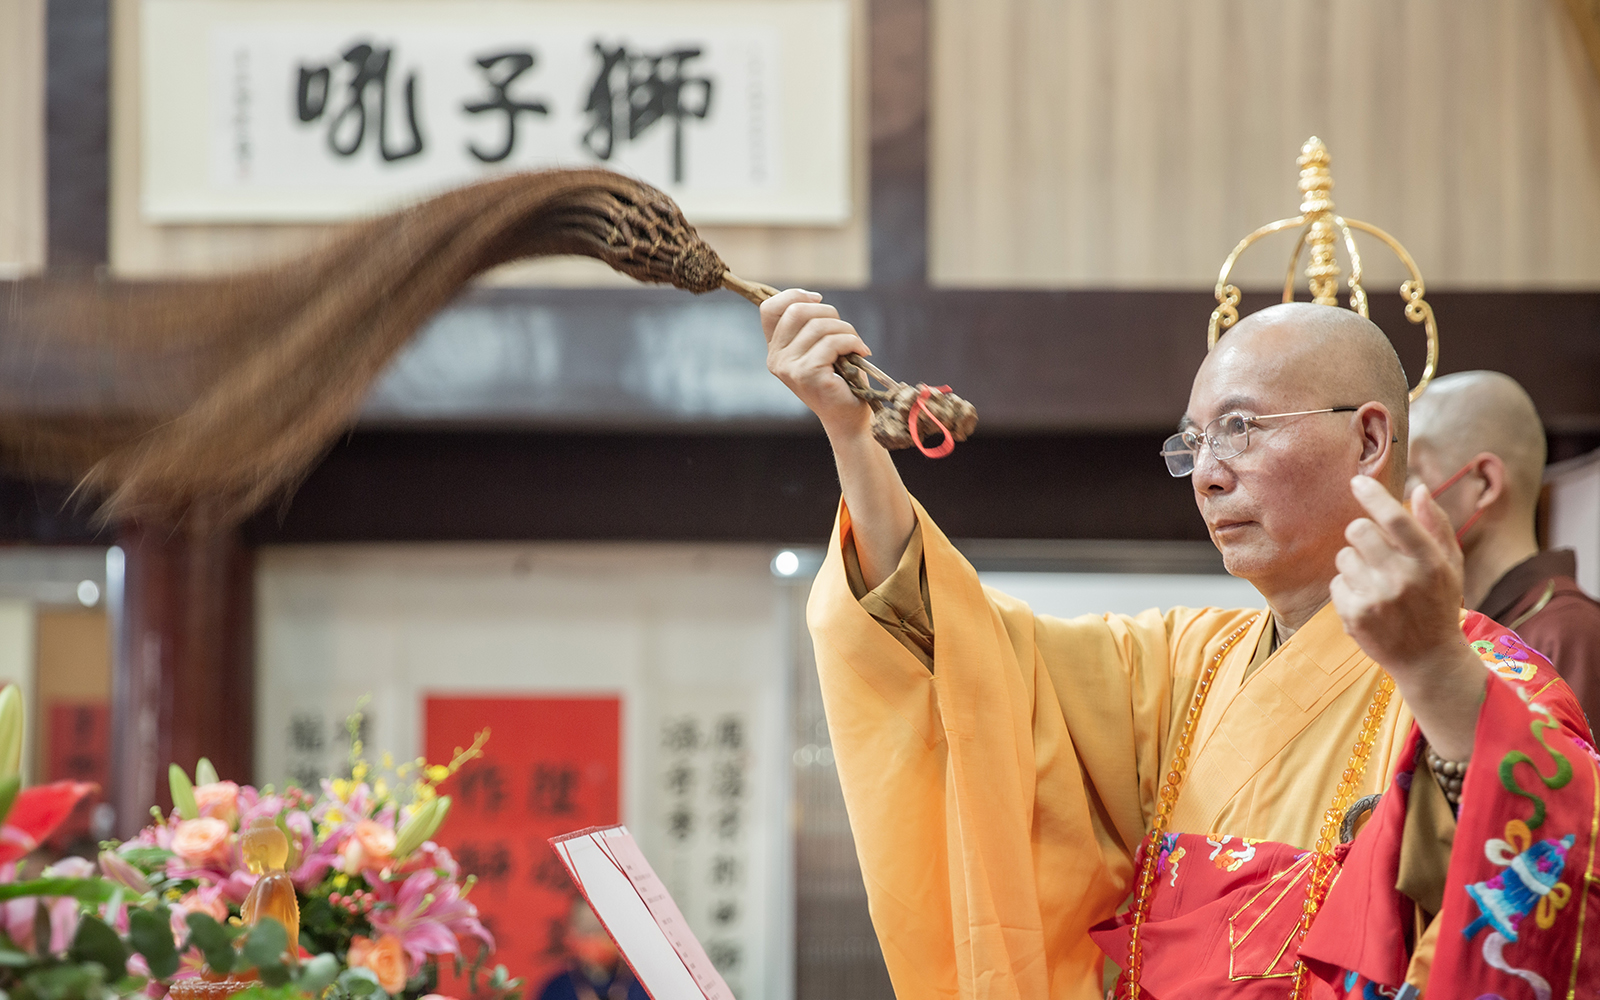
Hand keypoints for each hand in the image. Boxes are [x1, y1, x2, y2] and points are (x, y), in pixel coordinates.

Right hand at [761, 289, 872, 438]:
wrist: (848, 417)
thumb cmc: (839, 380)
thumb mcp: (819, 348)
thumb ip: (810, 326)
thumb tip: (815, 299)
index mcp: (776, 350)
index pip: (770, 308)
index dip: (794, 295)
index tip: (818, 300)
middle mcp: (776, 359)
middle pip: (797, 311)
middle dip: (829, 313)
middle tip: (847, 331)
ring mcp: (790, 367)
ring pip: (820, 326)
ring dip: (846, 330)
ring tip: (857, 346)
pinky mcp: (808, 373)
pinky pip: (833, 342)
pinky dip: (853, 342)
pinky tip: (862, 353)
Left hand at [1330, 476, 1484, 758]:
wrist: (1429, 660)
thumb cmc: (1439, 604)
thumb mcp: (1449, 566)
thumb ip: (1435, 525)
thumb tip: (1419, 488)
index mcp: (1430, 562)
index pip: (1396, 519)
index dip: (1374, 496)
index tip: (1357, 481)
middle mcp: (1403, 579)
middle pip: (1358, 530)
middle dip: (1362, 534)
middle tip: (1376, 551)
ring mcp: (1377, 598)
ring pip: (1343, 556)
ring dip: (1355, 563)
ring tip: (1376, 583)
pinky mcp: (1354, 615)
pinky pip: (1336, 582)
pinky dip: (1348, 588)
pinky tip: (1369, 603)